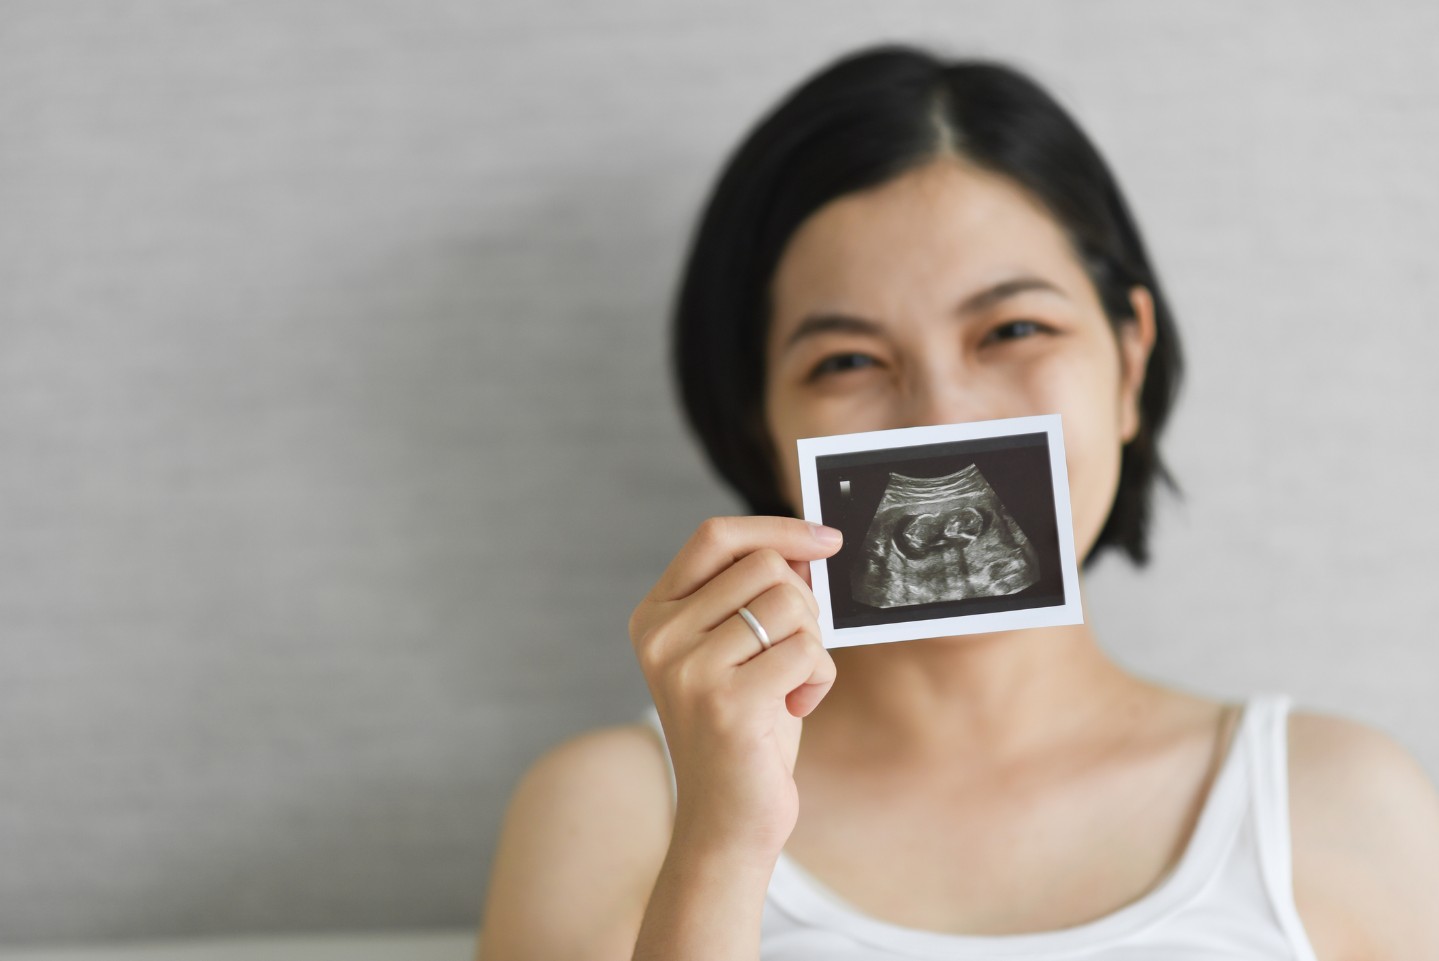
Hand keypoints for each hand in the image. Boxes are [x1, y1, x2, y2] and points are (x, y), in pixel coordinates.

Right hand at [629, 516, 842, 860]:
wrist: (726, 821)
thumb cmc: (744, 730)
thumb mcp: (743, 650)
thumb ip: (759, 596)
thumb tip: (807, 545)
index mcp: (655, 615)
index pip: (716, 537)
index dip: (777, 528)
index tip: (826, 541)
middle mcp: (661, 636)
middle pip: (765, 567)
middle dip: (804, 604)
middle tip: (794, 654)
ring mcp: (687, 669)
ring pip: (790, 605)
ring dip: (812, 645)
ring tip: (790, 686)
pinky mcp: (726, 703)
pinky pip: (806, 651)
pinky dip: (819, 677)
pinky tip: (797, 709)